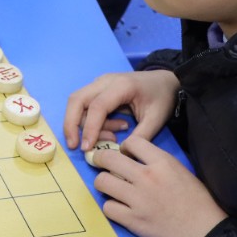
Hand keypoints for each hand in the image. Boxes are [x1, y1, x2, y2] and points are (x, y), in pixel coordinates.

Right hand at [64, 69, 179, 151]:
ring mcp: (99, 84)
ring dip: (85, 125)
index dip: (90, 128)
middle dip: (71, 124)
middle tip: (74, 146)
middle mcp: (105, 81)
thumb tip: (120, 155)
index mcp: (122, 85)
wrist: (166, 81)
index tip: (87, 148)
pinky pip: (85, 105)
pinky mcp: (98, 89)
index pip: (97, 106)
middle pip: (77, 99)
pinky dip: (91, 122)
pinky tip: (111, 130)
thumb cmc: (162, 98)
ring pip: (77, 102)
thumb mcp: (156, 120)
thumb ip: (139, 137)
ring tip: (111, 137)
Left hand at [91, 135, 226, 236]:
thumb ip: (157, 162)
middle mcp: (147, 177)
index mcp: (162, 162)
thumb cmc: (199, 202)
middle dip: (101, 159)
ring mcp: (138, 200)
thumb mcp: (181, 171)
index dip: (125, 146)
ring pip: (102, 182)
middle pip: (108, 158)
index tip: (125, 154)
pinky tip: (119, 208)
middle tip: (102, 164)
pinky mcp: (133, 221)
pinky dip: (111, 207)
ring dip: (104, 183)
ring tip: (110, 187)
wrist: (205, 233)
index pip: (132, 141)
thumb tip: (134, 159)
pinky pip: (108, 208)